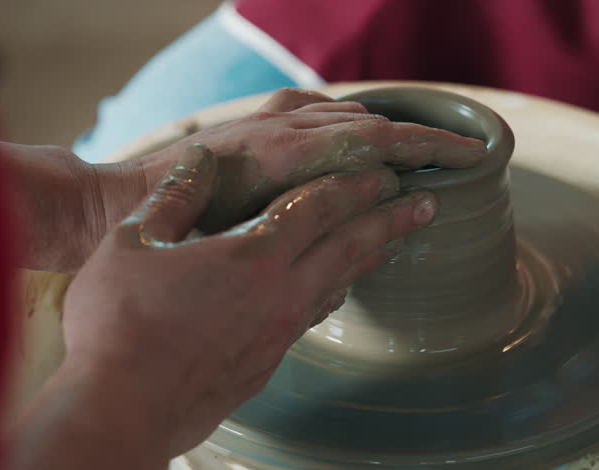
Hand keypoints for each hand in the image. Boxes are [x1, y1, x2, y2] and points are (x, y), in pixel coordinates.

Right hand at [61, 144, 436, 454]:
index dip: (354, 184)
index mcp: (254, 255)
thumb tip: (199, 160)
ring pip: (339, 285)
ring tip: (394, 243)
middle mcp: (281, 293)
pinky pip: (312, 316)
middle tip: (427, 205)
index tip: (386, 170)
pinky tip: (334, 292)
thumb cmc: (119, 324)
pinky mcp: (265, 363)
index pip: (319, 206)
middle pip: (350, 246)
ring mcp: (277, 332)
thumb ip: (175, 197)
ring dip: (371, 257)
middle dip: (391, 220)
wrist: (122, 409)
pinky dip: (334, 294)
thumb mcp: (134, 243)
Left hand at [139, 88, 485, 232]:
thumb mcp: (250, 228)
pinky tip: (363, 140)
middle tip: (464, 153)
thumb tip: (377, 199)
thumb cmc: (185, 226)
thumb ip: (313, 210)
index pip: (381, 139)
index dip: (432, 146)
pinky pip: (323, 112)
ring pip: (353, 114)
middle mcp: (287, 122)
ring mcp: (274, 116)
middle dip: (424, 136)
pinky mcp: (263, 118)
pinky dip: (355, 125)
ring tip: (424, 151)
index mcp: (290, 148)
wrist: (124, 197)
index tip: (474, 155)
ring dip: (393, 130)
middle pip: (375, 122)